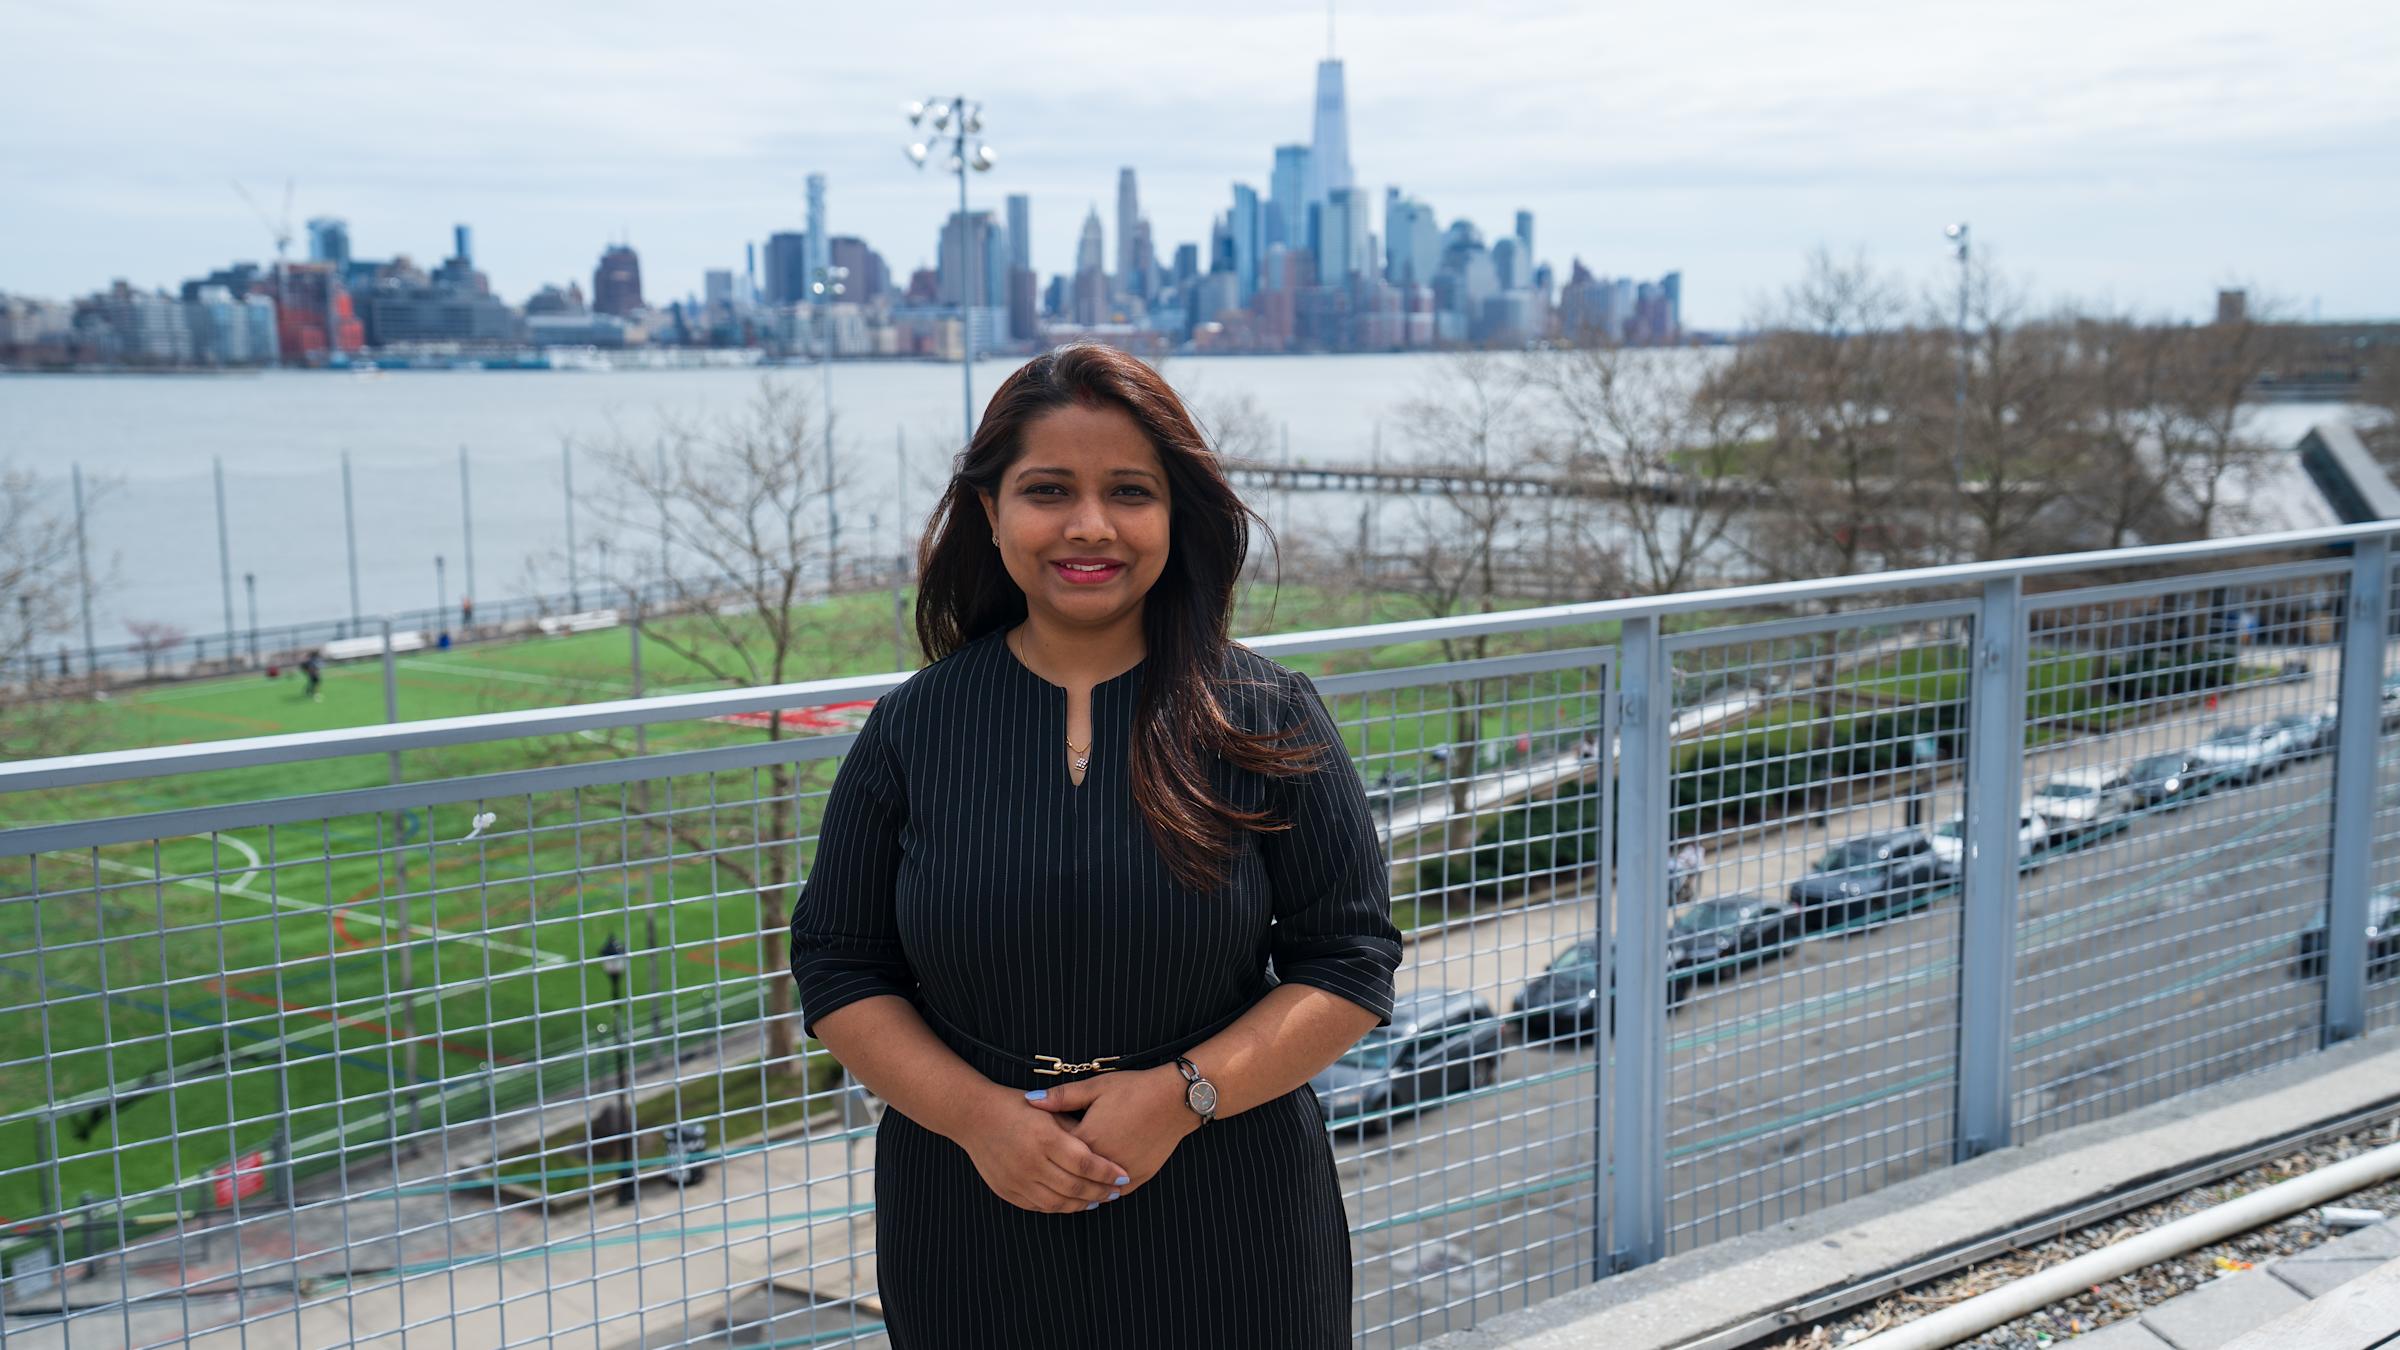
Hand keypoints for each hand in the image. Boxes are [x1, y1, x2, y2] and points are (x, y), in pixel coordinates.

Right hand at [954, 1084, 1130, 1213]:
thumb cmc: (1017, 1107)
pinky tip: (1073, 1202)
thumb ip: (1074, 1129)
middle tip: (1117, 1191)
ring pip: (1058, 1202)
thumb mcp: (1049, 1110)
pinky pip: (1039, 1206)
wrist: (974, 1116)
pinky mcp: (1007, 1190)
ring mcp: (1017, 1180)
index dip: (1107, 1172)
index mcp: (1045, 1137)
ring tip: (1099, 1199)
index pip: (1085, 1163)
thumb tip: (1103, 1148)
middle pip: (1075, 1187)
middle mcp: (1031, 1162)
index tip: (1124, 1175)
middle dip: (1101, 1191)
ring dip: (1083, 1203)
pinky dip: (1060, 1207)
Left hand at [1024, 1067, 1199, 1198]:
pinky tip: (1095, 1191)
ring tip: (1064, 1190)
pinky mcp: (1139, 1177)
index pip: (1055, 1155)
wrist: (1174, 1099)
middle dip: (1057, 1176)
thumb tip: (1029, 1100)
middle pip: (1071, 1176)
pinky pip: (1116, 1193)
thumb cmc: (1133, 1089)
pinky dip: (1104, 1193)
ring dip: (1080, 1191)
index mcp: (1087, 1139)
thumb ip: (1061, 1097)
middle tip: (1041, 1178)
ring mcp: (1122, 1173)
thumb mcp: (1095, 1087)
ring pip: (1093, 1191)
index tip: (1034, 1150)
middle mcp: (1102, 1162)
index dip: (1044, 1153)